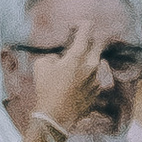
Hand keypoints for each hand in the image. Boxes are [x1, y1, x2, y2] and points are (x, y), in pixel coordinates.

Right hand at [21, 27, 118, 141]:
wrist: (55, 118)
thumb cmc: (46, 90)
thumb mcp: (41, 66)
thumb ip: (53, 57)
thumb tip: (60, 59)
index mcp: (77, 56)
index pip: (87, 30)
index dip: (82, 24)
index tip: (76, 26)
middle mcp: (91, 65)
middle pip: (99, 43)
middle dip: (92, 39)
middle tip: (83, 41)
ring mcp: (96, 79)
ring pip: (97, 61)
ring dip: (89, 60)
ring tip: (78, 66)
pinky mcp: (97, 92)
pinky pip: (95, 78)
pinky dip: (88, 77)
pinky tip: (78, 83)